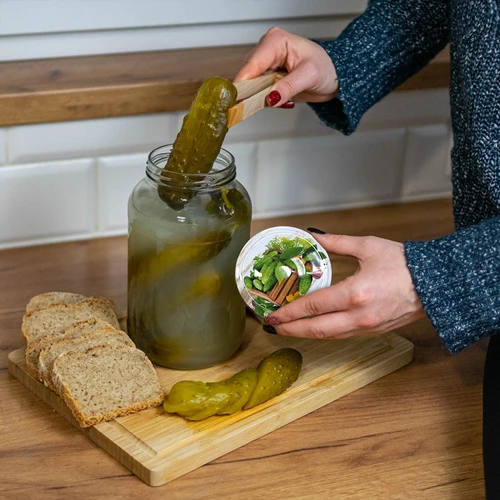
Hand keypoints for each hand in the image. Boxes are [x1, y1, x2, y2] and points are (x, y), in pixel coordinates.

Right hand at [234, 27, 337, 106]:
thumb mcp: (310, 76)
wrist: (333, 75)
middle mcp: (267, 49)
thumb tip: (271, 98)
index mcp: (276, 41)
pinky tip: (282, 97)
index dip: (244, 83)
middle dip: (255, 92)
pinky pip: (258, 90)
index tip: (238, 100)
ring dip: (262, 96)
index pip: (252, 63)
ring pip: (251, 84)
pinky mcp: (267, 75)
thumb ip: (288, 87)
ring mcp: (266, 62)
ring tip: (285, 97)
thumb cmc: (326, 68)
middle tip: (270, 102)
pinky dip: (267, 98)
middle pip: (248, 75)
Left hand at [264, 233, 425, 338]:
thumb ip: (337, 243)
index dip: (289, 312)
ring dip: (305, 334)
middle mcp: (359, 316)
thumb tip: (314, 236)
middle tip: (271, 327)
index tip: (272, 314)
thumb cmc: (404, 263)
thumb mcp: (368, 247)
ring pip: (329, 336)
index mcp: (356, 294)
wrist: (436, 284)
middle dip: (290, 329)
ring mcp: (367, 328)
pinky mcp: (374, 332)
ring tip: (287, 328)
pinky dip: (324, 333)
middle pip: (316, 329)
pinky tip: (313, 327)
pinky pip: (342, 336)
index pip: (313, 306)